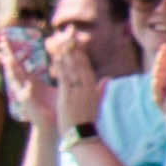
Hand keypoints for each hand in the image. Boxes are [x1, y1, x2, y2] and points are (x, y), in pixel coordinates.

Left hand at [45, 18, 106, 135]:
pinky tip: (58, 56)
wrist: (82, 135)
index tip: (76, 40)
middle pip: (80, 62)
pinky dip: (62, 66)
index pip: (85, 66)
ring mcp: (77, 90)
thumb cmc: (87, 120)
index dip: (80, 52)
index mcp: (91, 87)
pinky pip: (65, 77)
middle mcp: (85, 86)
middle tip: (69, 31)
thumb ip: (101, 89)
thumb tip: (108, 79)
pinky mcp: (68, 95)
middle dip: (74, 46)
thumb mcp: (96, 102)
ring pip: (72, 67)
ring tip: (62, 37)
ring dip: (67, 52)